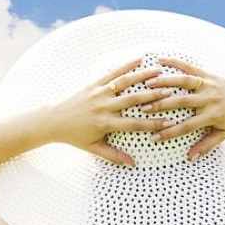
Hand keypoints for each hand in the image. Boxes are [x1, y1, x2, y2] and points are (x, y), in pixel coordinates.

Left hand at [43, 60, 175, 165]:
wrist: (52, 120)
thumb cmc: (74, 136)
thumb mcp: (93, 147)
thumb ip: (113, 155)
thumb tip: (132, 164)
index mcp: (105, 123)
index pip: (133, 124)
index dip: (152, 125)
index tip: (170, 123)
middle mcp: (103, 107)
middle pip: (133, 101)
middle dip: (153, 97)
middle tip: (172, 92)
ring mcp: (98, 93)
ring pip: (124, 83)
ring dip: (143, 77)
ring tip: (160, 72)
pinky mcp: (93, 84)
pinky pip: (111, 73)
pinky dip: (125, 65)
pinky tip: (140, 59)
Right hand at [140, 58, 224, 158]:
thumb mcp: (224, 134)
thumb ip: (206, 145)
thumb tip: (190, 158)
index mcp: (213, 115)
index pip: (187, 126)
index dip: (169, 133)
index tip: (153, 137)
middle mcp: (210, 99)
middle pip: (182, 102)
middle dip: (161, 105)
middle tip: (143, 109)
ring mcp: (209, 85)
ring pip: (184, 82)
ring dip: (165, 82)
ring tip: (147, 84)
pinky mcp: (209, 75)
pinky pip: (191, 67)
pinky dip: (176, 62)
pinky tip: (160, 60)